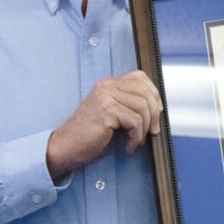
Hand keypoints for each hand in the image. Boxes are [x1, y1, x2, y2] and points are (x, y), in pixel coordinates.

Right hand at [46, 70, 161, 178]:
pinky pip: (135, 121)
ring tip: (137, 140)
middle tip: (153, 130)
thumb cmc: (89, 135)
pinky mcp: (107, 111)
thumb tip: (157, 107)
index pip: (140, 77)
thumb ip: (127, 104)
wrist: (65, 147)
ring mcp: (106, 97)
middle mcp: (106, 86)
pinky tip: (129, 146)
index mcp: (107, 84)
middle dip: (154, 113)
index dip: (153, 94)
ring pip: (143, 107)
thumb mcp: (110, 113)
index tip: (157, 111)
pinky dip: (136, 137)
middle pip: (145, 91)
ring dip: (145, 128)